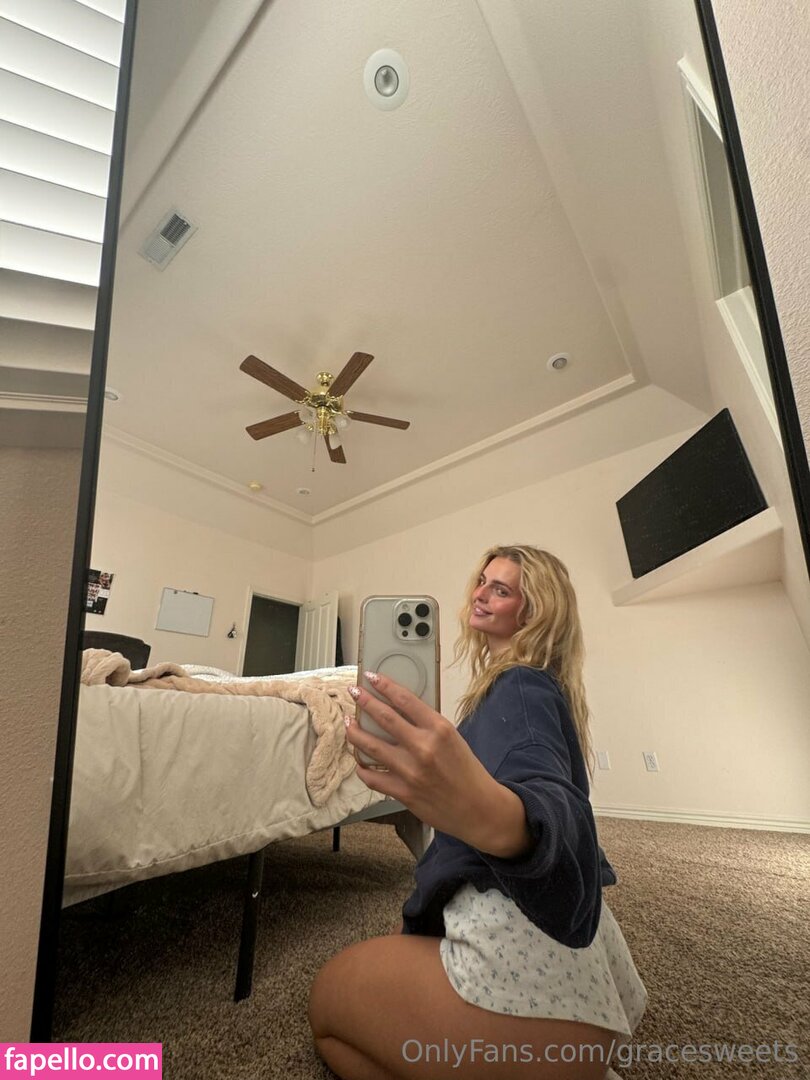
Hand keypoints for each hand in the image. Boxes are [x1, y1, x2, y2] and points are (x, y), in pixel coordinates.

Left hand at [346, 672, 532, 858]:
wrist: (478, 807)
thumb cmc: (467, 771)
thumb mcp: (453, 738)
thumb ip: (427, 725)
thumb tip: (398, 712)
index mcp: (439, 729)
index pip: (405, 699)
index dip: (385, 685)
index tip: (372, 677)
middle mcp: (423, 747)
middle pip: (384, 718)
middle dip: (365, 701)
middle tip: (353, 691)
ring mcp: (411, 771)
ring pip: (371, 746)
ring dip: (355, 732)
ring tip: (349, 723)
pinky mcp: (403, 792)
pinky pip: (372, 777)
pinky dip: (362, 767)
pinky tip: (359, 761)